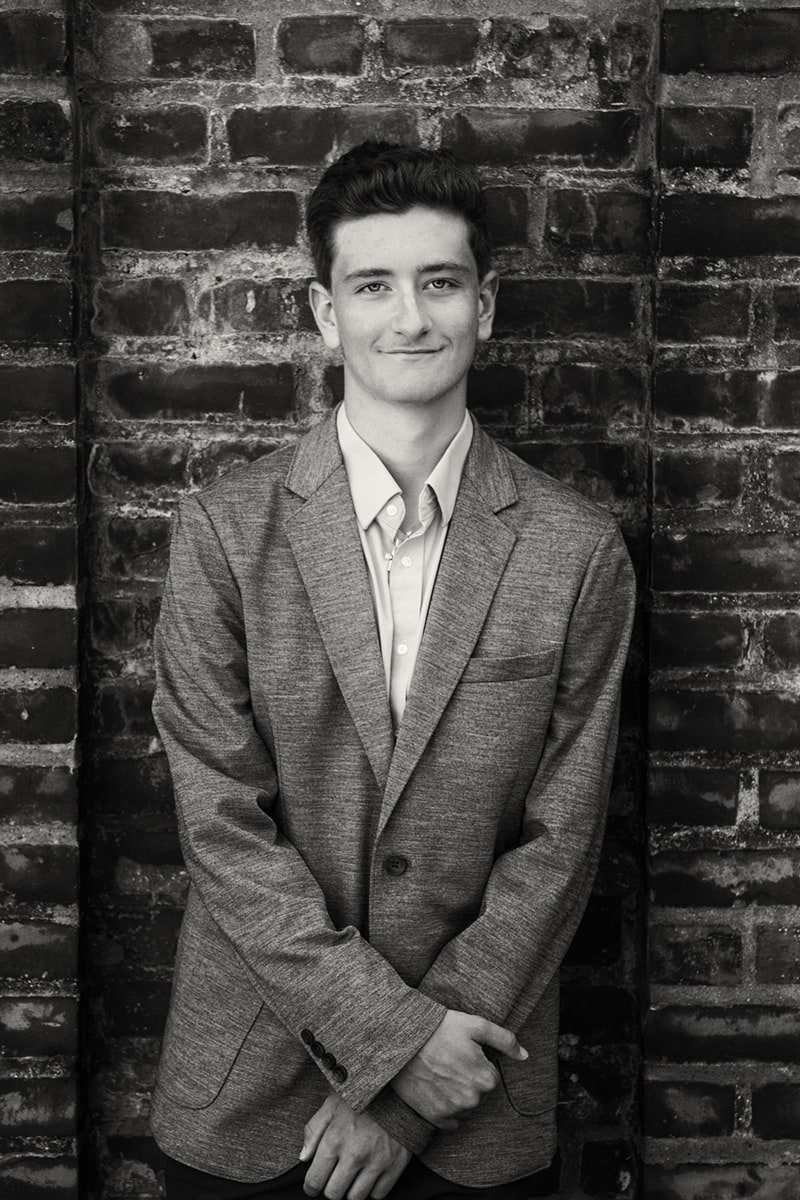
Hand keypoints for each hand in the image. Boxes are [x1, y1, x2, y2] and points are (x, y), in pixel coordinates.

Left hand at [300, 1094, 410, 1199]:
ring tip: (353, 1175)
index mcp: (335, 1139)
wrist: (399, 1089)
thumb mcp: (331, 1105)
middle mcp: (354, 1154)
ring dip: (351, 1190)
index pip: (315, 1181)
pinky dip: (372, 1189)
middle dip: (331, 1188)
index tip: (314, 1184)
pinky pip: (378, 1195)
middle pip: (334, 1194)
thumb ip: (313, 1130)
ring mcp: (376, 1162)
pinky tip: (370, 1174)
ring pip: (355, 1198)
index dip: (311, 1186)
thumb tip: (304, 1157)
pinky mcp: (395, 1166)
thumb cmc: (362, 1097)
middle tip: (335, 1177)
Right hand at [390, 1009, 526, 1128]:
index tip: (463, 1053)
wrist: (402, 1040)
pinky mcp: (435, 1118)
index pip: (491, 1077)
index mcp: (486, 1079)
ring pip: (466, 1107)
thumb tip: (524, 1055)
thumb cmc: (441, 1029)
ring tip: (441, 1072)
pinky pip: (451, 1120)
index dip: (478, 1063)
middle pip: (479, 1093)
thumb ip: (505, 1040)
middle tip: (451, 1060)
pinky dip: (447, 1108)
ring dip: (459, 1094)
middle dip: (469, 1079)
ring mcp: (453, 1111)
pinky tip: (437, 1088)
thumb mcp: (476, 1025)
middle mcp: (472, 1100)